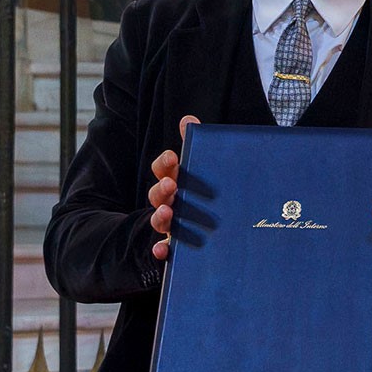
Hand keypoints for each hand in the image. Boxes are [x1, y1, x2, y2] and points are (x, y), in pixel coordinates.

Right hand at [147, 114, 197, 260]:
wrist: (212, 230)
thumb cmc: (207, 195)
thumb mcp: (204, 171)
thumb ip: (196, 145)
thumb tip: (188, 120)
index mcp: (177, 181)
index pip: (164, 169)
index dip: (165, 162)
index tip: (172, 156)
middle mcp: (170, 202)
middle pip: (158, 194)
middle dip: (162, 188)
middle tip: (171, 184)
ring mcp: (171, 225)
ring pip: (160, 220)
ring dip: (160, 216)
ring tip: (168, 212)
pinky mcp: (175, 247)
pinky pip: (164, 250)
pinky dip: (160, 250)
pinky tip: (163, 249)